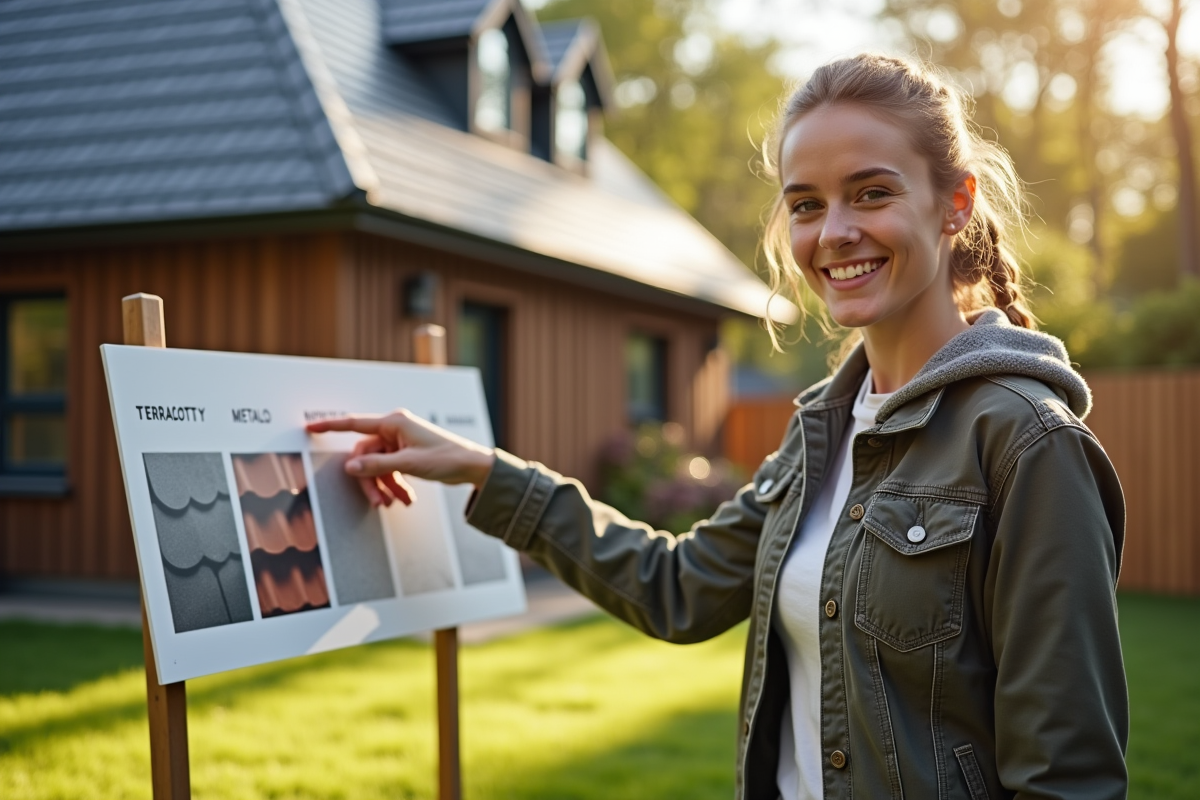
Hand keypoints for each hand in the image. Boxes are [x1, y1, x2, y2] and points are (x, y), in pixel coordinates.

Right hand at [306, 409, 495, 506]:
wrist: (472, 466)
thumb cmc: (446, 458)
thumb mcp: (410, 464)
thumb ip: (378, 466)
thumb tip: (351, 467)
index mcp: (394, 423)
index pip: (355, 424)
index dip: (331, 426)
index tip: (310, 427)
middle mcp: (395, 429)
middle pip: (366, 455)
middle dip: (371, 480)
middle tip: (378, 502)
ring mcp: (400, 442)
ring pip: (378, 466)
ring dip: (385, 486)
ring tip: (396, 503)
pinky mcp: (407, 453)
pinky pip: (390, 470)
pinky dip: (395, 484)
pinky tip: (405, 499)